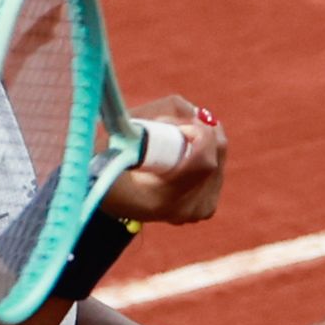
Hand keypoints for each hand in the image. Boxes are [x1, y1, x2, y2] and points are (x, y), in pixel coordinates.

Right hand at [103, 95, 226, 225]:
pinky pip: (217, 169)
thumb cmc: (110, 157)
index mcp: (161, 199)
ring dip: (202, 140)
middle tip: (177, 125)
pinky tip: (183, 154)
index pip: (203, 162)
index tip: (180, 123)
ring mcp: (196, 212)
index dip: (198, 133)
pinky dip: (204, 153)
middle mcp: (182, 211)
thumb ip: (167, 111)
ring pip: (219, 159)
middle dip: (201, 131)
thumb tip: (199, 113)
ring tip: (174, 141)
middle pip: (215, 157)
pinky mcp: (205, 209)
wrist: (106, 194)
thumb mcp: (127, 127)